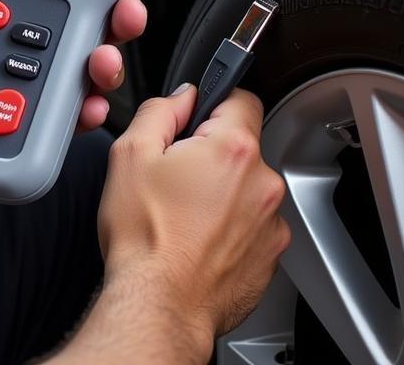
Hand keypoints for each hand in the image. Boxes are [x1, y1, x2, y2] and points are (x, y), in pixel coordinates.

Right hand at [94, 86, 289, 356]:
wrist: (159, 306)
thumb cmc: (145, 238)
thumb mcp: (131, 152)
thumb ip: (160, 110)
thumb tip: (181, 98)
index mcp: (233, 150)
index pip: (240, 97)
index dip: (211, 102)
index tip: (193, 118)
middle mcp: (263, 184)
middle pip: (242, 145)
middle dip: (211, 151)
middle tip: (174, 173)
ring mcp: (272, 224)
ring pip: (247, 186)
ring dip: (223, 190)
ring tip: (183, 211)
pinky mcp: (271, 257)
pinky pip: (252, 224)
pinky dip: (230, 226)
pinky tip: (196, 237)